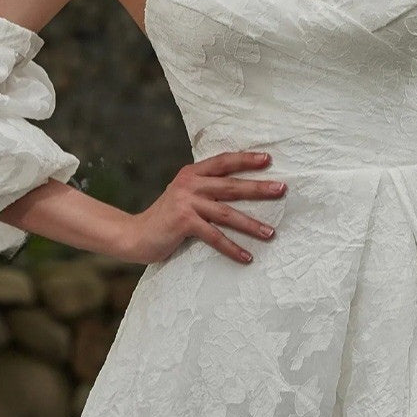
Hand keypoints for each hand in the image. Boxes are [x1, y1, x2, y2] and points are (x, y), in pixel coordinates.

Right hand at [125, 150, 286, 265]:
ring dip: (251, 224)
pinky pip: (214, 237)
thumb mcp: (183, 195)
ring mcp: (186, 203)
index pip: (223, 162)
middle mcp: (189, 184)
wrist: (134, 235)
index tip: (268, 159)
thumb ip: (203, 188)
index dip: (245, 159)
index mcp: (191, 173)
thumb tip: (237, 188)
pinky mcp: (184, 222)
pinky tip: (247, 257)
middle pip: (231, 185)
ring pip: (227, 213)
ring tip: (271, 233)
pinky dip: (232, 248)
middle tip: (282, 190)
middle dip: (258, 188)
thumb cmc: (165, 217)